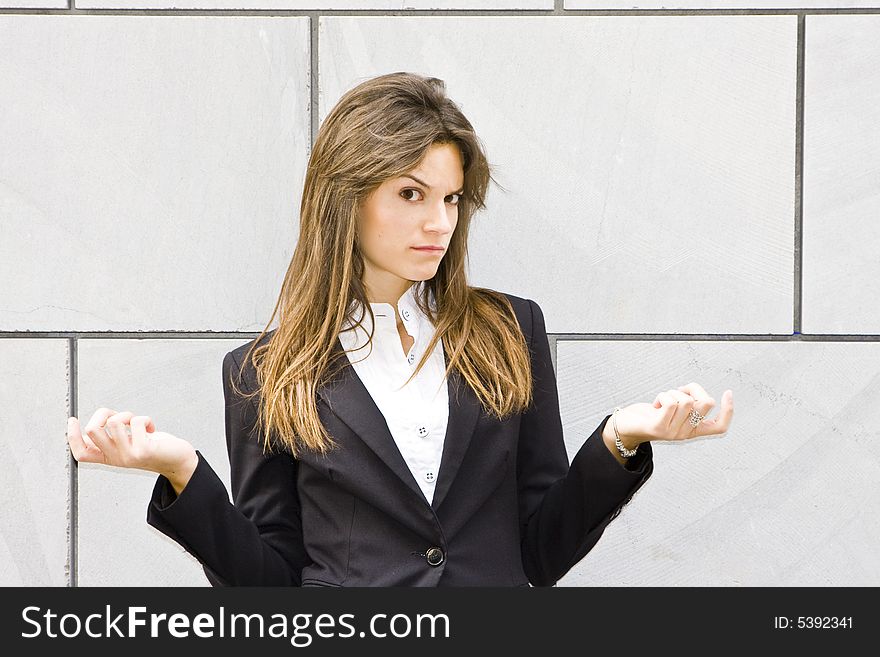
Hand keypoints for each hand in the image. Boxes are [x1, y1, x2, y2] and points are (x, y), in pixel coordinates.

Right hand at [67, 408, 197, 487]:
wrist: (177, 461)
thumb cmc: (153, 447)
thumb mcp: (128, 443)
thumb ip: (114, 435)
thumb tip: (100, 419)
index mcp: (109, 457)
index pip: (81, 452)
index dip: (72, 436)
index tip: (72, 420)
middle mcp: (116, 458)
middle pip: (92, 431)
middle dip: (103, 413)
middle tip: (118, 414)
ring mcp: (129, 455)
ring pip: (113, 423)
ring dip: (126, 414)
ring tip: (137, 421)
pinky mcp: (143, 450)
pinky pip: (136, 422)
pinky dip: (145, 419)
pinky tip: (151, 427)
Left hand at [614, 383, 733, 445]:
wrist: (626, 427)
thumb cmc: (649, 415)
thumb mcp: (674, 410)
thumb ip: (688, 403)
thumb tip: (694, 391)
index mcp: (692, 430)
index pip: (719, 427)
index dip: (728, 410)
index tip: (728, 393)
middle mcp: (685, 433)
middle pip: (706, 403)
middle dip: (693, 388)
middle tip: (678, 392)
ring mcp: (673, 432)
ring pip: (687, 400)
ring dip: (673, 392)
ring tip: (663, 400)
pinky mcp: (659, 428)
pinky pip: (670, 402)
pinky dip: (663, 396)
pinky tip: (655, 404)